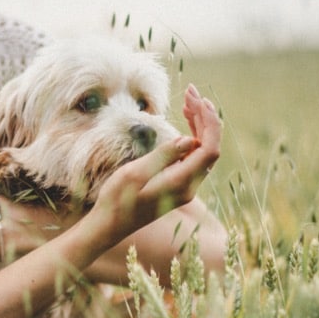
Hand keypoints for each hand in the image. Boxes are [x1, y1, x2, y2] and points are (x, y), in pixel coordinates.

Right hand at [85, 84, 220, 245]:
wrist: (109, 225)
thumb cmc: (116, 200)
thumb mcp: (134, 174)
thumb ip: (163, 156)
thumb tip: (187, 139)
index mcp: (180, 183)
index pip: (209, 149)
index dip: (208, 122)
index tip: (196, 100)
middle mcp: (188, 188)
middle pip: (209, 148)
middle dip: (205, 118)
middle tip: (191, 92)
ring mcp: (185, 188)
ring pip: (203, 152)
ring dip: (200, 126)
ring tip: (188, 102)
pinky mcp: (178, 186)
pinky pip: (194, 158)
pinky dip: (193, 137)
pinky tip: (185, 124)